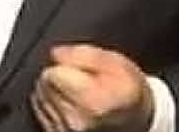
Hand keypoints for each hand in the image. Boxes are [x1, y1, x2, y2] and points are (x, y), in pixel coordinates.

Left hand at [30, 44, 154, 131]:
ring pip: (40, 97)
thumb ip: (82, 54)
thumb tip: (55, 54)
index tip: (79, 68)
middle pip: (44, 85)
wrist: (137, 117)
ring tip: (78, 92)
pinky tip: (71, 103)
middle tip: (82, 80)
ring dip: (54, 90)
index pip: (51, 74)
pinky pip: (41, 111)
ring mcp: (66, 131)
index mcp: (92, 102)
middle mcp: (76, 121)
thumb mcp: (114, 62)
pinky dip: (52, 104)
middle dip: (58, 77)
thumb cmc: (128, 89)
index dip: (63, 64)